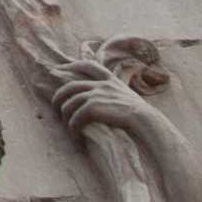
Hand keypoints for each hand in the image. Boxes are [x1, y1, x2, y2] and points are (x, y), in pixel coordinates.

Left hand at [45, 62, 159, 145]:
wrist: (147, 122)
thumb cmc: (142, 116)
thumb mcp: (128, 97)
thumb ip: (115, 93)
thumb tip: (105, 101)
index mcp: (111, 80)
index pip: (89, 65)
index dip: (72, 65)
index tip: (60, 68)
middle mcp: (101, 84)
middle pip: (70, 86)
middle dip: (59, 96)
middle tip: (55, 107)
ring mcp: (96, 94)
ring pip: (69, 103)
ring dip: (65, 116)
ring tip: (66, 126)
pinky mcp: (92, 107)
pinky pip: (75, 117)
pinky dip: (72, 128)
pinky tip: (76, 136)